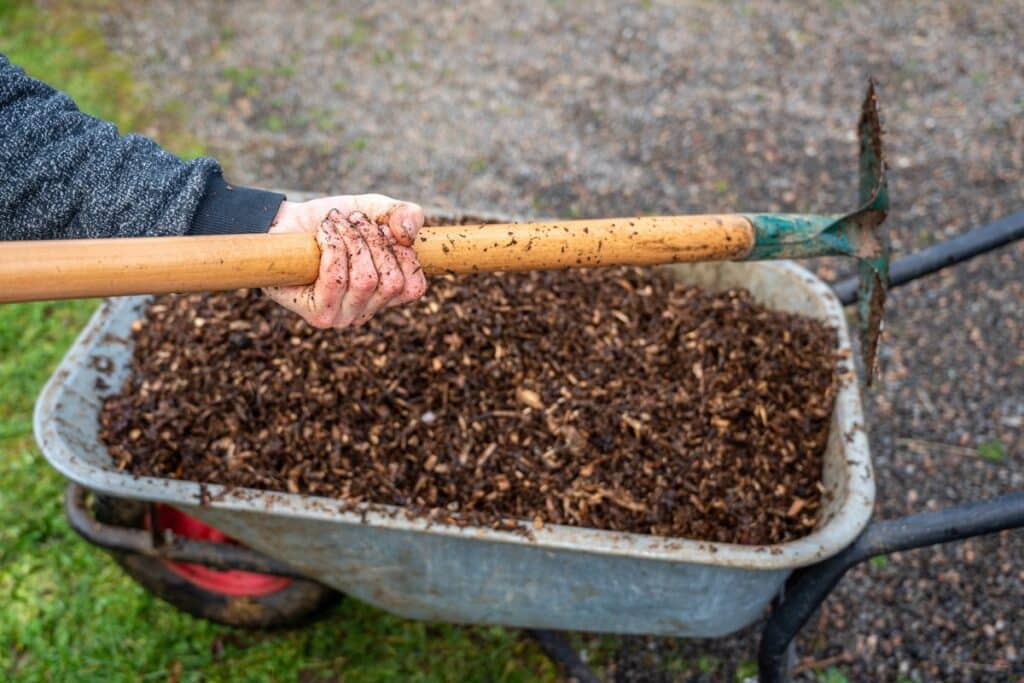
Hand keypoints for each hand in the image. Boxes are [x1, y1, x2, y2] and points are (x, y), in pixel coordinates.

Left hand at [266, 194, 426, 328]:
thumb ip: (405, 214)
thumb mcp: (376, 210)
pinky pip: (336, 278)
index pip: (413, 288)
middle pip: (390, 282)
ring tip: (335, 223)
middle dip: (374, 240)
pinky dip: (332, 245)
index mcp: (385, 296)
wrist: (285, 221)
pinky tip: (322, 233)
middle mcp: (366, 312)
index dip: (403, 253)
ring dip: (351, 239)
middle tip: (353, 220)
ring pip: (365, 280)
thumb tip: (407, 236)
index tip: (382, 228)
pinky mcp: (317, 314)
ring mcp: (341, 317)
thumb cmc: (334, 222)